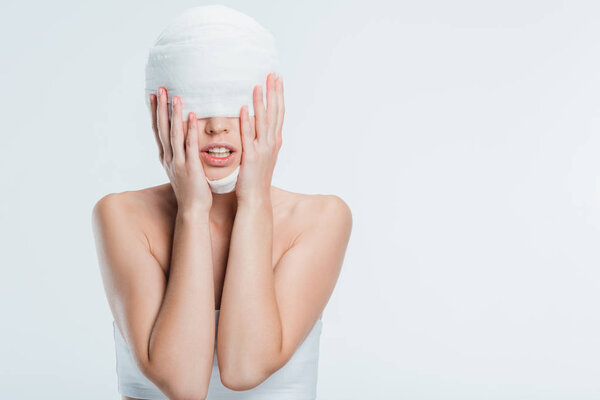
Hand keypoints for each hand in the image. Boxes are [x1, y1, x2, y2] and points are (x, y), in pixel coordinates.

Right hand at [150, 87, 212, 211]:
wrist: (193, 209)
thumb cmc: (191, 189)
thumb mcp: (182, 169)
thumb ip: (181, 154)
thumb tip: (184, 141)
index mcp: (166, 157)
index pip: (158, 130)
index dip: (155, 113)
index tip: (153, 95)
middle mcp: (168, 158)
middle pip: (162, 128)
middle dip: (160, 107)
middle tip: (160, 88)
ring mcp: (178, 162)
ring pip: (174, 134)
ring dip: (173, 114)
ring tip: (174, 96)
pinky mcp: (189, 167)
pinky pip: (189, 145)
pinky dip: (189, 129)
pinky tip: (191, 116)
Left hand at [235, 72, 284, 201]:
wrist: (256, 198)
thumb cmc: (256, 178)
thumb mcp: (262, 156)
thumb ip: (262, 140)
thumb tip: (259, 126)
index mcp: (274, 141)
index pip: (278, 113)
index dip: (278, 95)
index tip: (277, 79)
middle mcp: (271, 143)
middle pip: (275, 113)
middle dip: (274, 92)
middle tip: (273, 74)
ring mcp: (263, 149)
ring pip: (263, 121)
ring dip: (261, 102)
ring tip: (259, 85)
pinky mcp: (251, 156)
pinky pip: (249, 135)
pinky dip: (248, 121)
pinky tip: (244, 107)